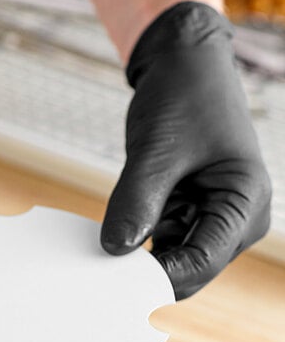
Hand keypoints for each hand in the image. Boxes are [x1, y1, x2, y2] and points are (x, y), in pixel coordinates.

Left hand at [100, 2, 270, 298]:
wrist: (184, 66)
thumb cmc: (184, 95)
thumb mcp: (157, 148)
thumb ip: (137, 200)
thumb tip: (114, 249)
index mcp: (244, 203)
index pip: (200, 263)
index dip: (156, 276)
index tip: (110, 276)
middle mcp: (235, 218)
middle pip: (188, 269)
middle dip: (146, 269)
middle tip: (98, 264)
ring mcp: (212, 218)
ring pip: (171, 260)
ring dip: (138, 255)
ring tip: (102, 244)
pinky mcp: (189, 213)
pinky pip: (160, 241)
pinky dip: (136, 240)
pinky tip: (112, 232)